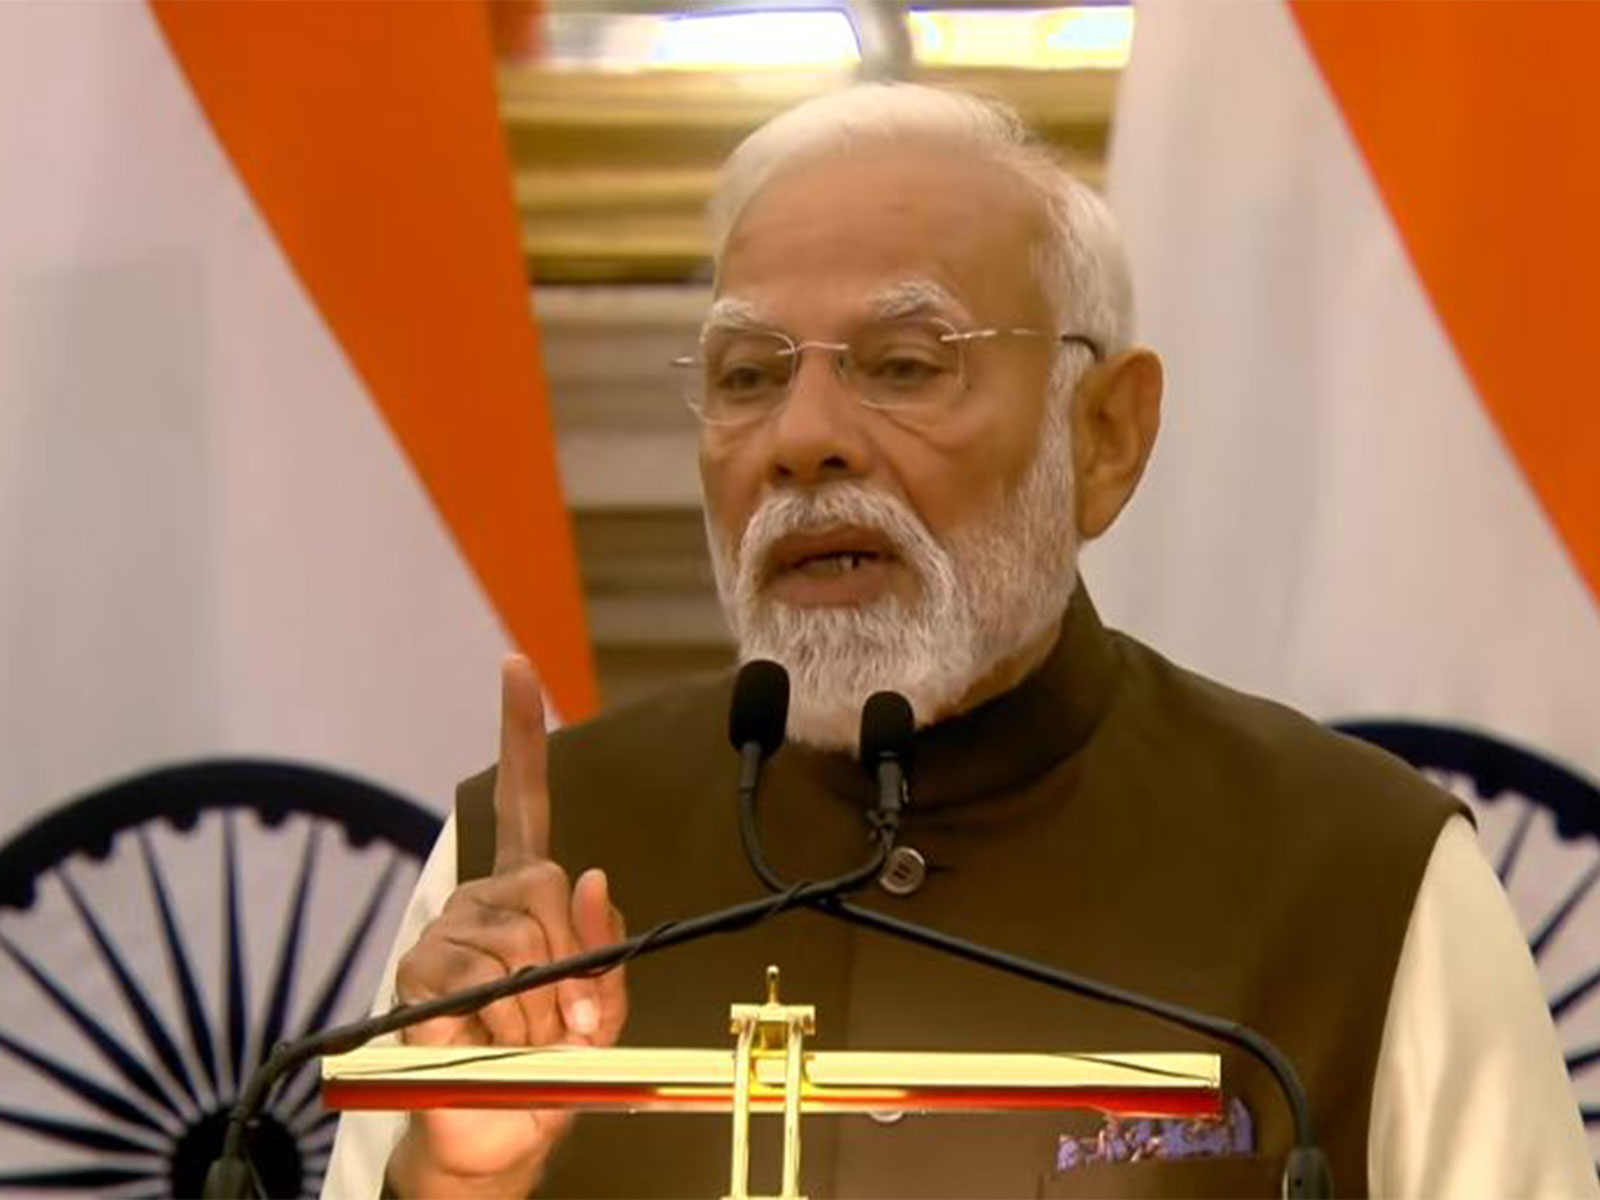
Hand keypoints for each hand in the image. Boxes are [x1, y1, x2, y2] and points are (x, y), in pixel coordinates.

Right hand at [386, 656, 627, 1197]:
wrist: (499, 1135)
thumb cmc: (554, 1067)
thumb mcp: (605, 1008)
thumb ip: (608, 947)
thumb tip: (596, 877)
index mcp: (528, 895)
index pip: (522, 801)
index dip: (519, 735)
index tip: (516, 669)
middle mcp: (483, 901)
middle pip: (549, 889)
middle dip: (572, 962)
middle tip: (561, 1017)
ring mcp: (446, 933)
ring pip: (521, 945)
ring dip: (541, 1006)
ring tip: (525, 1035)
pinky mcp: (418, 975)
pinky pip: (476, 981)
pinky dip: (501, 1022)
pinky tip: (485, 1039)